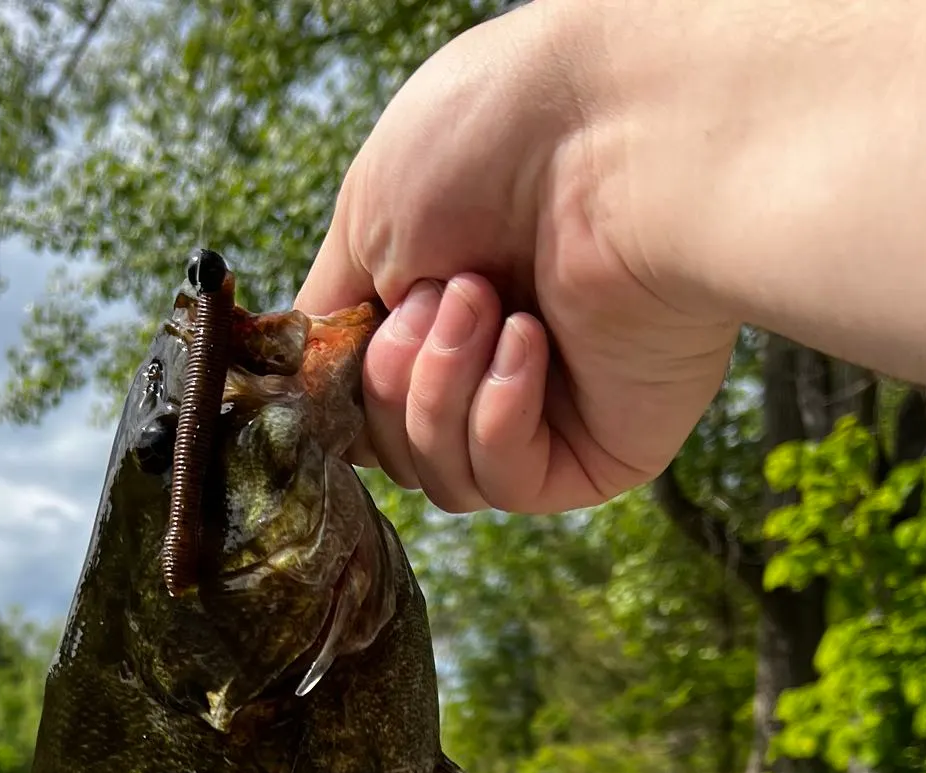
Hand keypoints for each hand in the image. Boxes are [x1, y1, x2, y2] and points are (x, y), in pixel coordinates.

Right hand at [296, 2, 739, 514]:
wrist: (620, 136)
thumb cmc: (498, 145)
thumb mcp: (367, 215)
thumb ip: (331, 310)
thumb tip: (304, 382)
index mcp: (439, 314)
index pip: (363, 403)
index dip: (343, 387)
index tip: (340, 345)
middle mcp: (492, 368)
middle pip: (392, 451)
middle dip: (395, 377)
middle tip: (440, 295)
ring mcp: (548, 415)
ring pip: (442, 479)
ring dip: (441, 389)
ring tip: (484, 305)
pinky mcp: (600, 454)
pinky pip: (506, 482)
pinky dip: (498, 415)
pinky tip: (530, 342)